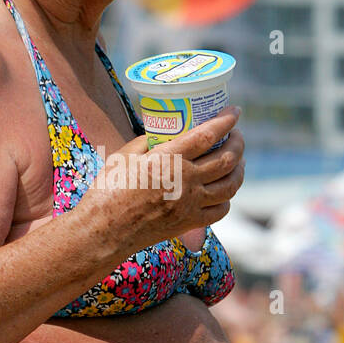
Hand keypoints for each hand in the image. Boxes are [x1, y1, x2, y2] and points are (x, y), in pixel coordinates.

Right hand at [82, 105, 245, 252]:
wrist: (104, 231)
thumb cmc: (107, 190)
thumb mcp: (123, 156)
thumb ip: (146, 142)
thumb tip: (162, 135)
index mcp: (168, 159)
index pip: (208, 135)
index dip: (226, 121)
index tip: (235, 111)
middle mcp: (184, 181)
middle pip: (226, 159)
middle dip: (238, 143)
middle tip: (236, 135)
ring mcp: (190, 204)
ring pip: (230, 185)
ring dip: (239, 169)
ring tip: (238, 161)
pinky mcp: (189, 223)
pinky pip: (221, 210)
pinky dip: (228, 197)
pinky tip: (224, 190)